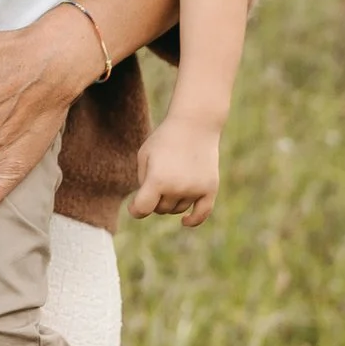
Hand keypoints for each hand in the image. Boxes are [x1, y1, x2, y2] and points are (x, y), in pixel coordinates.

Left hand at [129, 109, 221, 228]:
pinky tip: (185, 221)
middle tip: (157, 178)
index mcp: (157, 180)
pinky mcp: (210, 188)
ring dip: (171, 201)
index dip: (135, 209)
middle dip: (155, 199)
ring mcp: (195, 189)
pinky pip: (202, 214)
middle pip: (160, 209)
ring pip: (177, 210)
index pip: (142, 209)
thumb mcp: (144, 155)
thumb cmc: (164, 139)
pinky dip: (193, 220)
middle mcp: (177, 188)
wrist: (195, 124)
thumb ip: (142, 182)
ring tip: (171, 177)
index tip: (134, 205)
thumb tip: (146, 205)